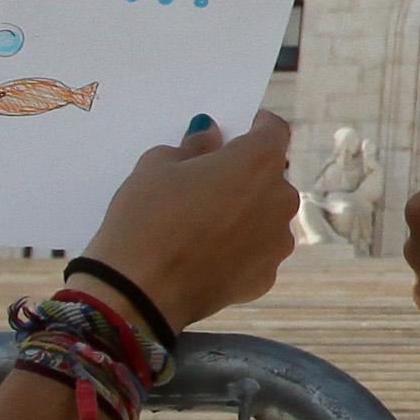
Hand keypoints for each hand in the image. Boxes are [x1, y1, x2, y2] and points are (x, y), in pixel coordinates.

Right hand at [76, 111, 298, 332]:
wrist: (138, 293)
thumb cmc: (146, 218)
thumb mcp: (157, 166)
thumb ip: (193, 146)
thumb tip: (210, 136)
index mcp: (258, 161)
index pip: (273, 131)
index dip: (256, 126)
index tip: (239, 129)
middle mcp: (280, 199)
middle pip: (271, 176)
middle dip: (246, 174)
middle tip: (209, 180)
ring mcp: (277, 243)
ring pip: (267, 216)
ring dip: (246, 213)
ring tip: (204, 222)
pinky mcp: (265, 277)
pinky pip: (257, 252)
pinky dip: (239, 249)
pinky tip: (206, 254)